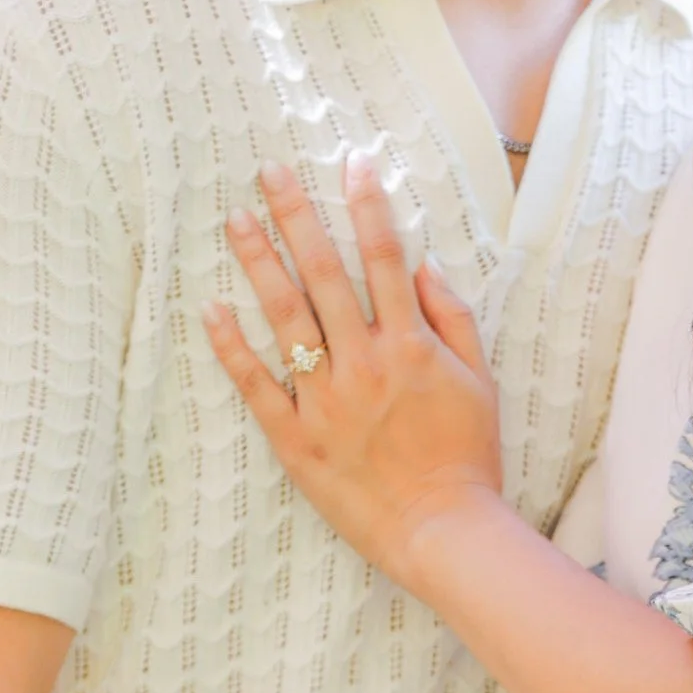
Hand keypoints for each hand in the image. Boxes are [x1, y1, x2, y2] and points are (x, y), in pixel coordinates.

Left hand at [205, 154, 501, 583]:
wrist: (444, 530)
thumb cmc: (468, 456)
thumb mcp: (480, 381)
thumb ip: (453, 319)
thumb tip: (424, 266)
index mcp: (410, 344)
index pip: (385, 258)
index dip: (367, 206)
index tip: (350, 163)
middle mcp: (364, 362)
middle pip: (324, 273)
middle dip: (296, 216)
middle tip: (269, 172)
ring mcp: (326, 399)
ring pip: (285, 317)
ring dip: (259, 262)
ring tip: (236, 219)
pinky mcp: (297, 438)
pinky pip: (257, 385)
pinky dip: (232, 346)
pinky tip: (212, 309)